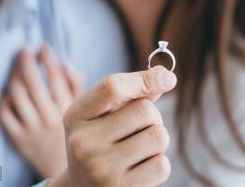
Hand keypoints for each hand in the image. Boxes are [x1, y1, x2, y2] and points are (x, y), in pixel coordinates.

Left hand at [0, 46, 84, 178]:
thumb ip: (78, 86)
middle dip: (26, 61)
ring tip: (16, 67)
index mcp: (71, 108)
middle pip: (32, 82)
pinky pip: (5, 116)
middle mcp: (51, 117)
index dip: (47, 58)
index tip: (43, 47)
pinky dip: (4, 100)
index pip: (56, 75)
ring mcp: (34, 129)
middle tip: (24, 50)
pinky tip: (8, 92)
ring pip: (17, 96)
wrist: (73, 174)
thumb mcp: (89, 110)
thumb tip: (65, 64)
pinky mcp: (20, 140)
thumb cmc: (82, 134)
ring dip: (14, 76)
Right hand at [49, 66, 176, 186]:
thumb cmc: (101, 142)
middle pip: (145, 110)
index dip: (146, 79)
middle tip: (140, 130)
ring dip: (158, 140)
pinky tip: (140, 168)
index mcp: (76, 116)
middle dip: (153, 116)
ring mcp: (100, 168)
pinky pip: (162, 165)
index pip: (112, 87)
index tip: (168, 78)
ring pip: (158, 136)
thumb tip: (165, 75)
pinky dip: (159, 164)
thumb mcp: (104, 114)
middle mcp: (83, 142)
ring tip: (141, 149)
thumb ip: (132, 92)